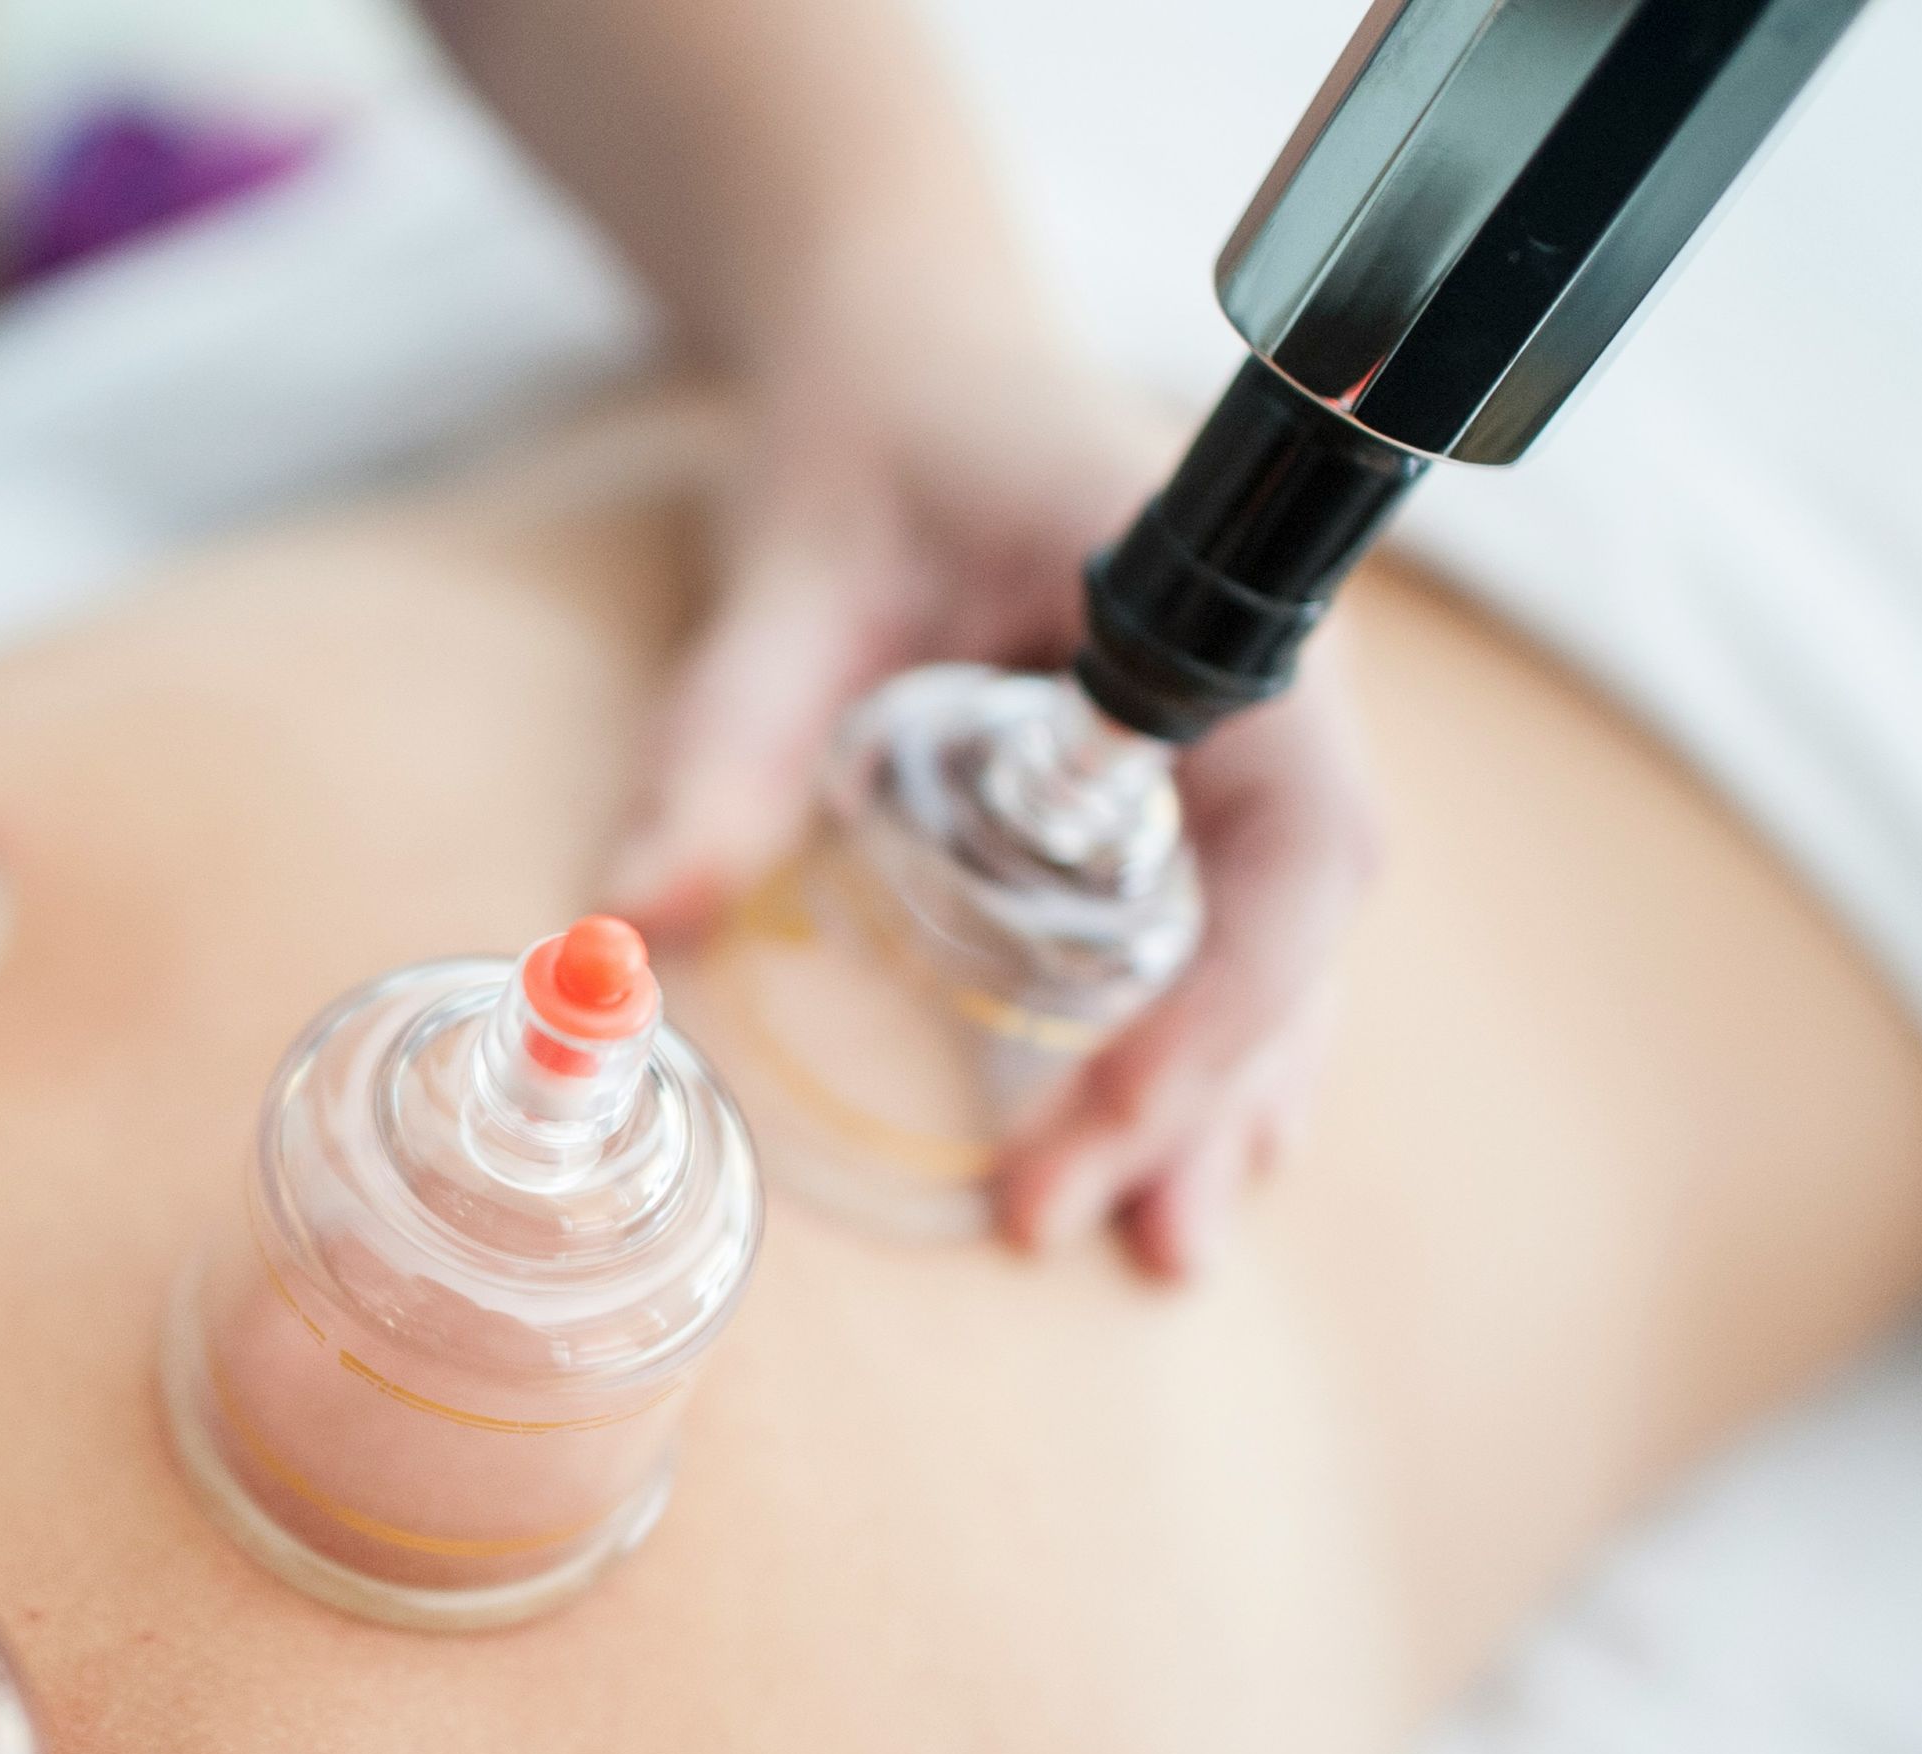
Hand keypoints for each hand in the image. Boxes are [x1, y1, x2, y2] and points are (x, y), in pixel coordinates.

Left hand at [605, 326, 1381, 1279]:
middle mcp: (1268, 677)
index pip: (1295, 839)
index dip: (1228, 1000)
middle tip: (1109, 1240)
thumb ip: (724, 736)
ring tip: (1159, 1248)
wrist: (906, 339)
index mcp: (1213, 602)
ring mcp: (1245, 729)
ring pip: (1278, 940)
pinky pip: (1232, 919)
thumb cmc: (868, 429)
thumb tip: (626, 925)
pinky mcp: (1191, 770)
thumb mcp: (787, 571)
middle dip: (1207, 1090)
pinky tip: (1166, 1145)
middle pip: (1291, 922)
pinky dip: (1201, 1033)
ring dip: (1223, 1093)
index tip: (1106, 1119)